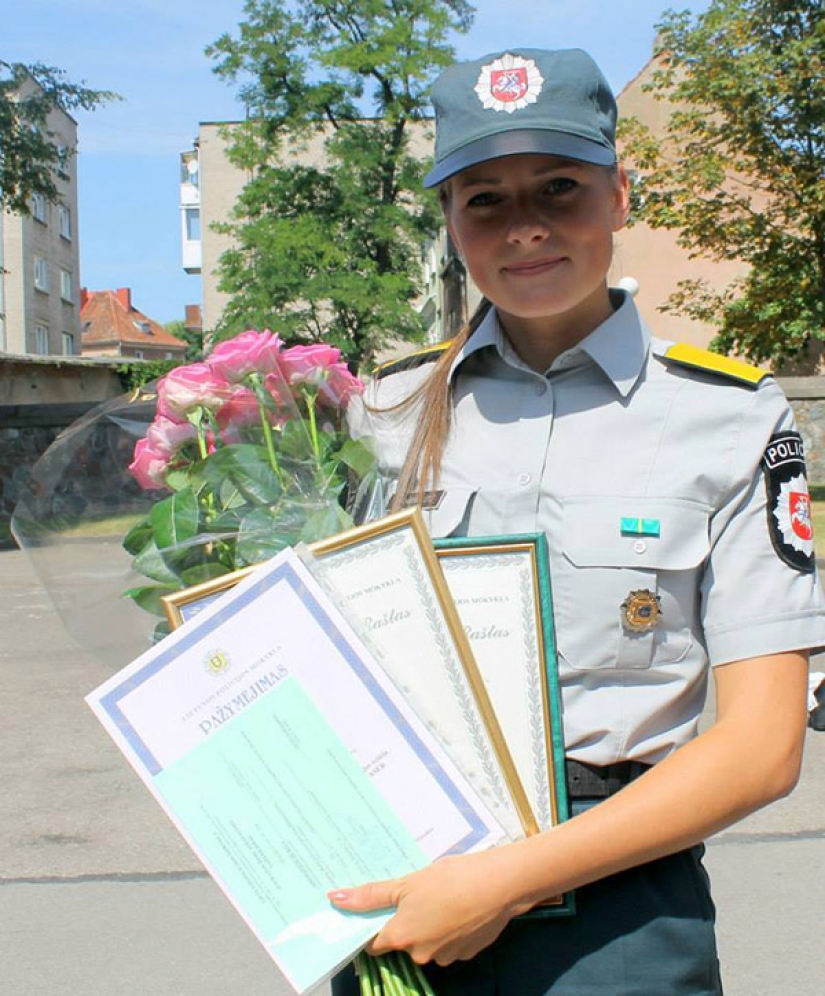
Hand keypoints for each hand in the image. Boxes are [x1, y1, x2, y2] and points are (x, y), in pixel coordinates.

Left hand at [328, 847, 529, 965]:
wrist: (499, 885)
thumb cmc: (451, 879)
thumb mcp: (407, 882)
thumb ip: (371, 895)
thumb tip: (335, 898)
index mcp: (401, 937)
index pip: (374, 942)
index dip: (374, 926)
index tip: (380, 909)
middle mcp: (420, 954)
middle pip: (404, 940)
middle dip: (407, 919)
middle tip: (417, 892)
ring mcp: (446, 957)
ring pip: (428, 941)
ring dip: (430, 923)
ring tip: (443, 895)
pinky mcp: (467, 953)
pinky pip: (450, 941)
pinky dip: (451, 927)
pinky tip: (459, 905)